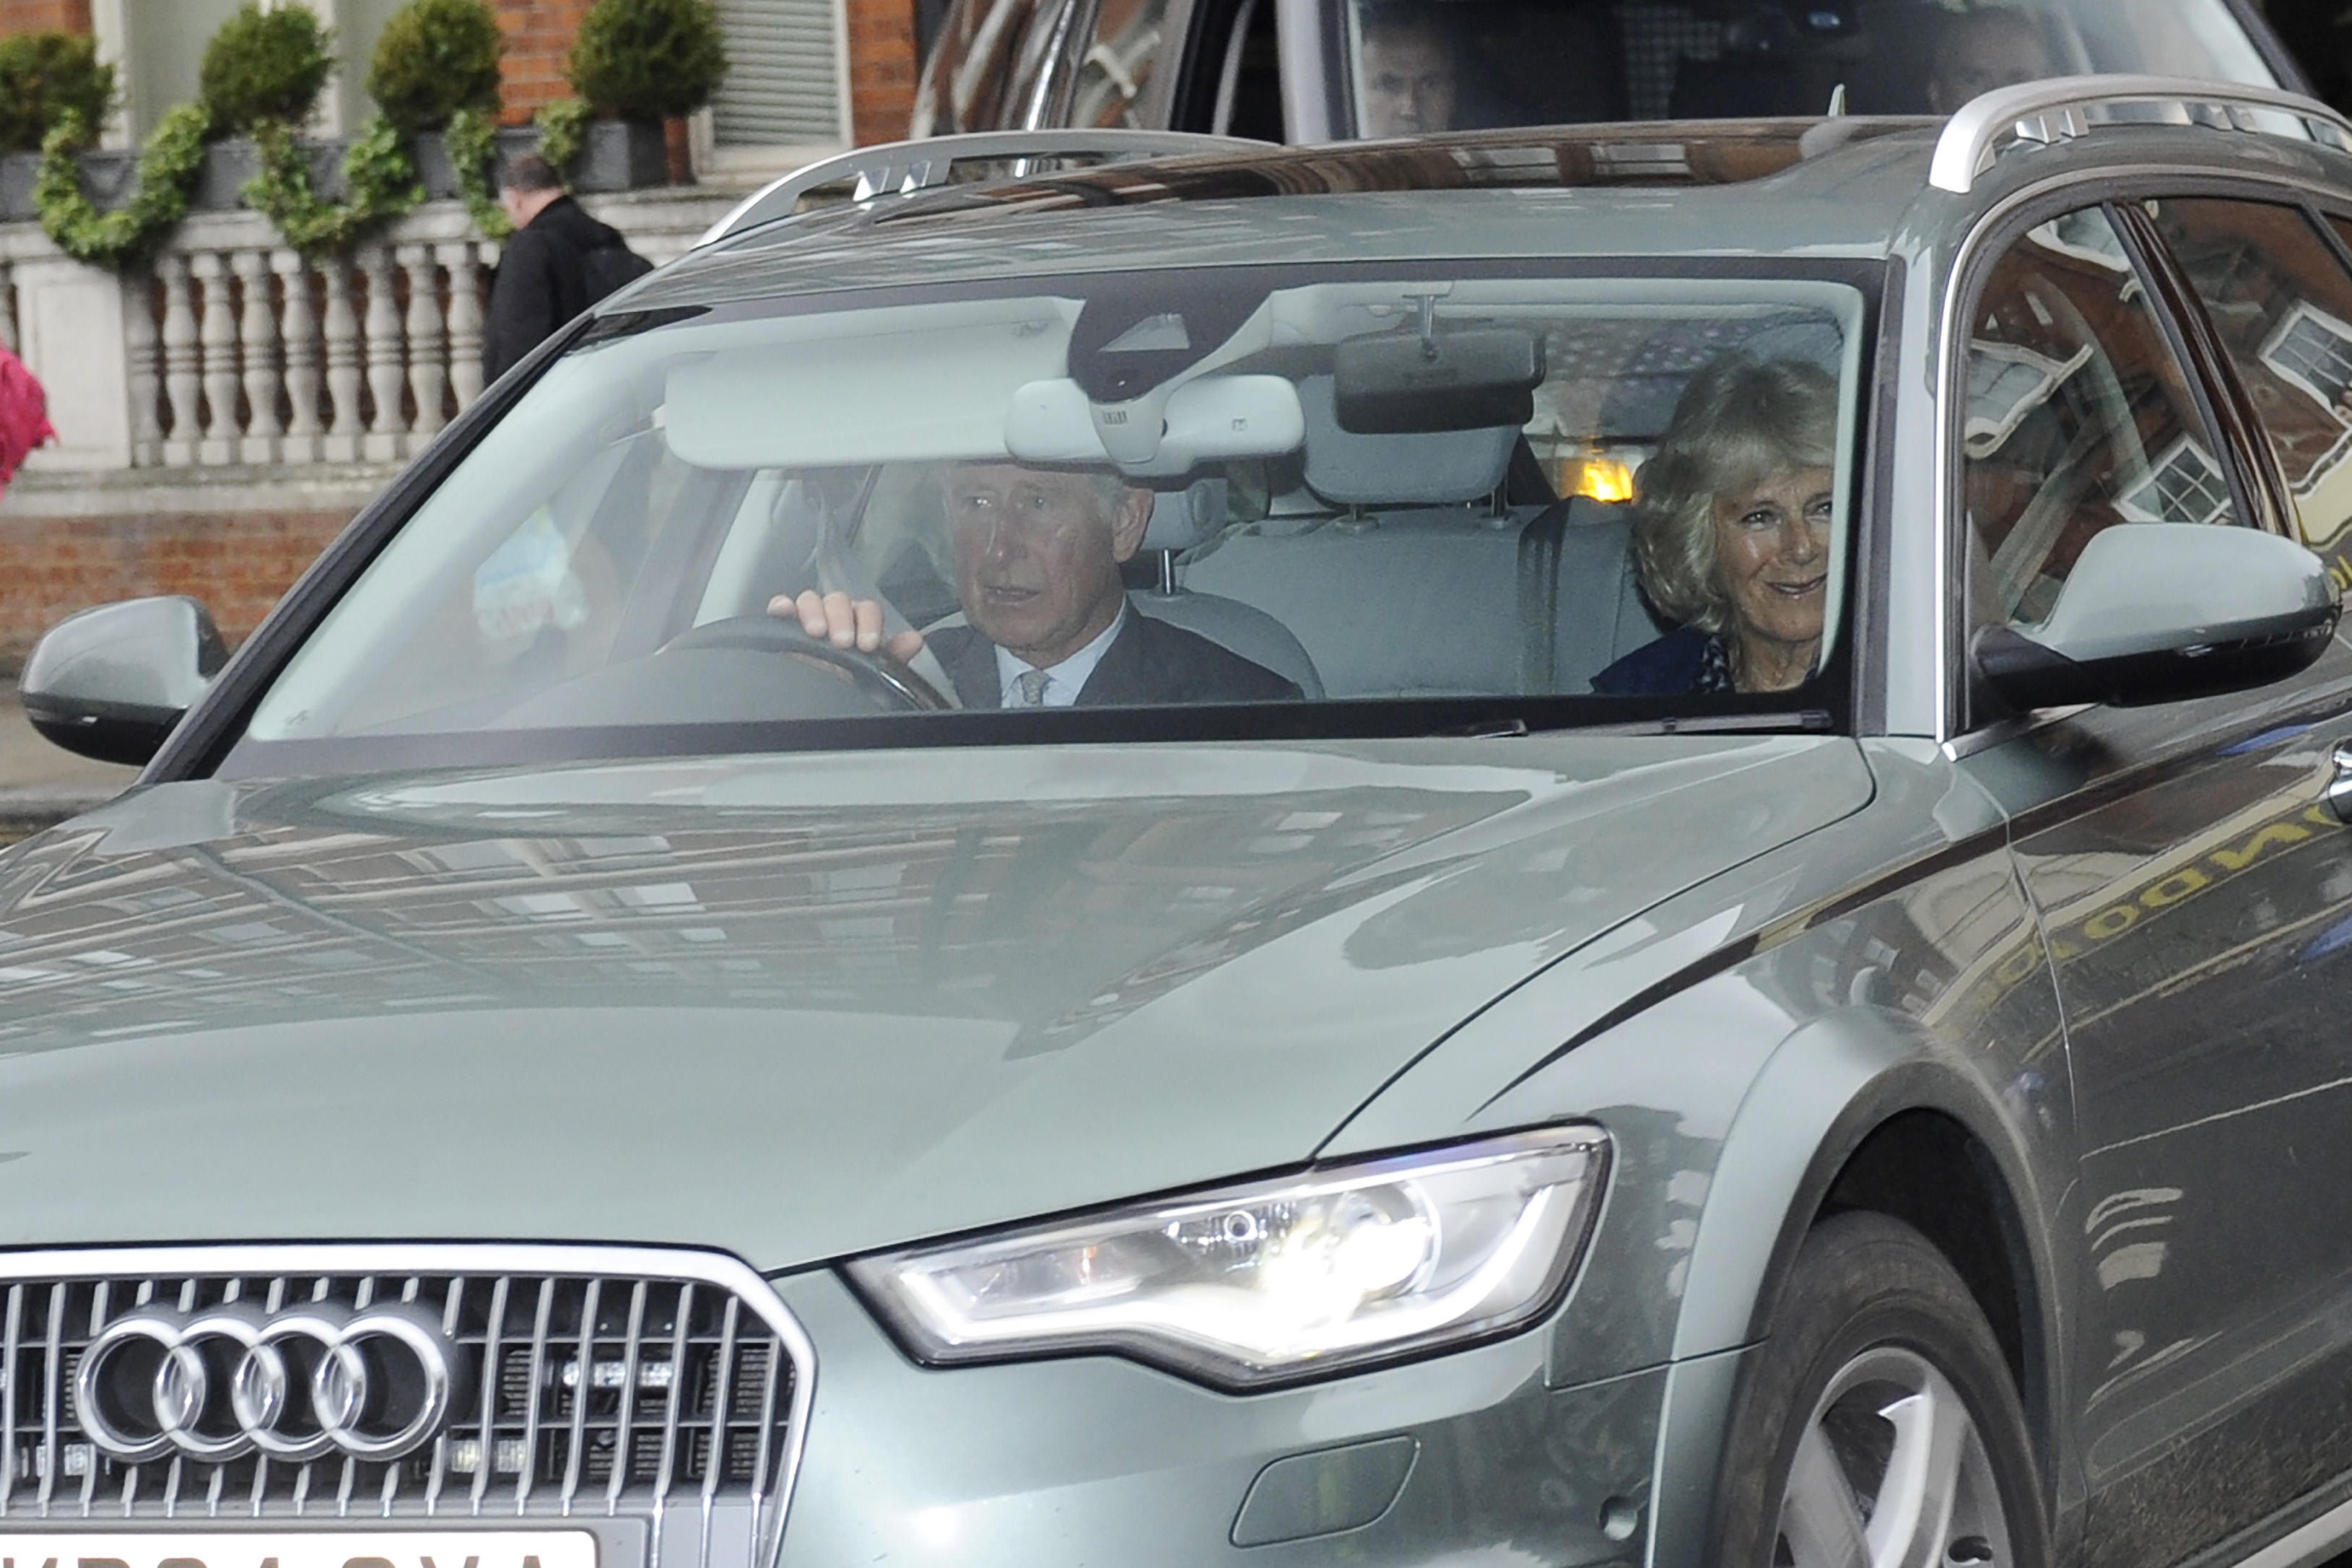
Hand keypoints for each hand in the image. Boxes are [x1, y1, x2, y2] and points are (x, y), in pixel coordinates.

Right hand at [766, 589, 925, 662]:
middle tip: (841, 642)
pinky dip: (782, 606)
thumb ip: (895, 655)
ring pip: (811, 599)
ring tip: (816, 632)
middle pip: (838, 600)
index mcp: (859, 622)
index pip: (867, 610)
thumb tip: (914, 640)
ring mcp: (809, 618)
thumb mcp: (875, 670)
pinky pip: (782, 607)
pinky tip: (783, 611)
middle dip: (841, 618)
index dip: (868, 623)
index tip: (866, 644)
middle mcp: (835, 615)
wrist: (820, 698)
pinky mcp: (785, 625)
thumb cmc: (850, 678)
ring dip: (813, 611)